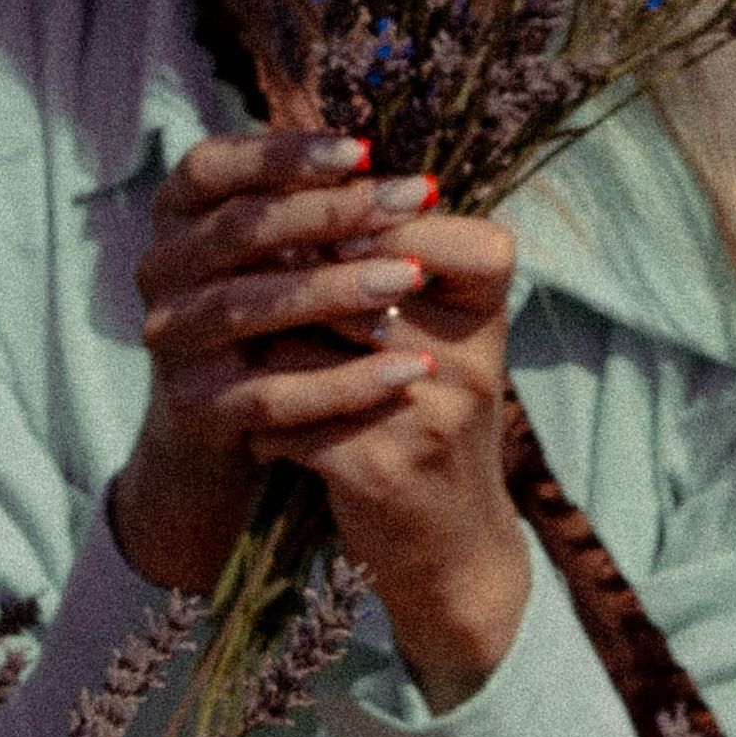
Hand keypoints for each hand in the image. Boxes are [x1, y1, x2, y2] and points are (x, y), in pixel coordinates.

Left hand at [114, 129, 528, 711]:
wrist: (452, 546)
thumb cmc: (431, 421)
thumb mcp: (440, 337)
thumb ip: (394, 266)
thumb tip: (298, 190)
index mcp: (488, 315)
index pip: (435, 228)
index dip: (369, 216)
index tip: (320, 224)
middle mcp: (469, 360)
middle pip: (354, 277)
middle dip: (295, 276)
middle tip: (247, 280)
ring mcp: (427, 415)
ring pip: (306, 340)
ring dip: (266, 347)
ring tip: (246, 356)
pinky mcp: (378, 468)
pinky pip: (288, 415)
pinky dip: (265, 424)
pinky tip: (260, 434)